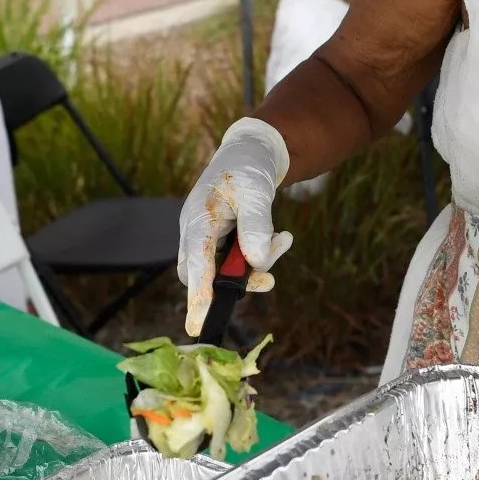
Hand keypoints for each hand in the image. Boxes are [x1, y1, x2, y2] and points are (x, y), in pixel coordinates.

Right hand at [178, 118, 291, 336]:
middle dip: (237, 281)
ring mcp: (208, 238)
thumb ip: (255, 226)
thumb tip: (256, 262)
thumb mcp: (256, 192)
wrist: (251, 154)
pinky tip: (280, 239)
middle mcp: (196, 232)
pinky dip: (260, 255)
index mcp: (197, 219)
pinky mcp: (222, 241)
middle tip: (268, 280)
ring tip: (283, 240)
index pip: (194, 264)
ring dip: (257, 265)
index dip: (197, 296)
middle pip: (204, 275)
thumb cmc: (247, 168)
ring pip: (225, 270)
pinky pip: (238, 260)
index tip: (198, 325)